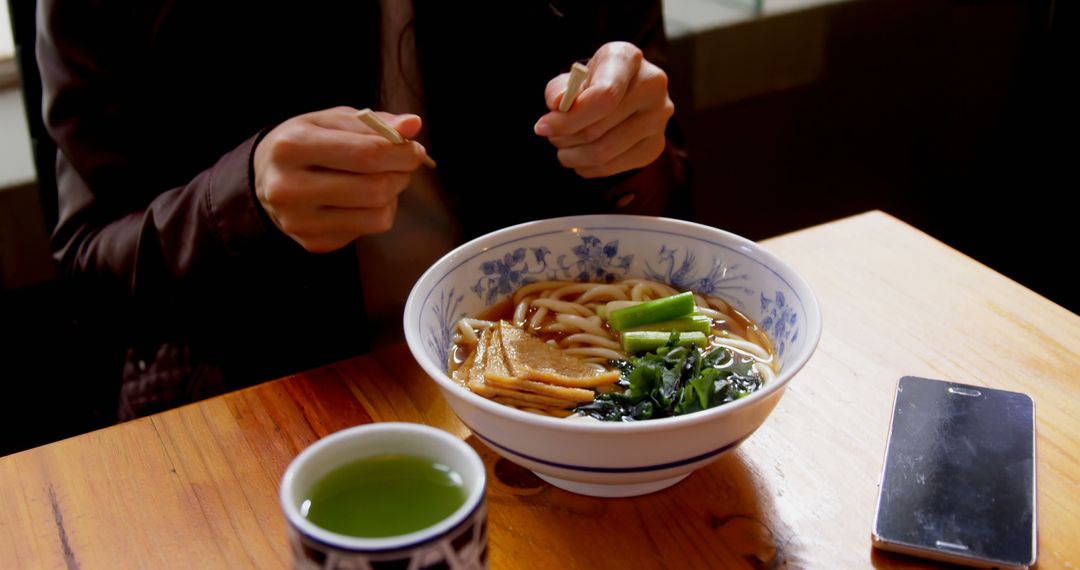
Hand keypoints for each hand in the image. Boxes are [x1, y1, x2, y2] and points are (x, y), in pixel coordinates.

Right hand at [253, 107, 429, 252]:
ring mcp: (300, 221)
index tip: (414, 148)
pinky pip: (369, 229)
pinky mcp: (314, 242)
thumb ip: (373, 122)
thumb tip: (412, 124)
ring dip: (393, 194)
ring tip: (382, 178)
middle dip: (401, 174)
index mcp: (291, 147)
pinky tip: (362, 199)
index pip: (366, 154)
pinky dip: (378, 212)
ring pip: (377, 214)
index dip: (401, 153)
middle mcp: (289, 188)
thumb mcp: (330, 121)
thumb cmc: (305, 142)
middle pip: (374, 188)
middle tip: (402, 164)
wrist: (266, 179)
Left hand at [533, 42, 673, 178]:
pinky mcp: (655, 145)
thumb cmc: (593, 82)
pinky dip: (588, 167)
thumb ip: (559, 89)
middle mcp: (652, 86)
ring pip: (605, 153)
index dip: (570, 117)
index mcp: (628, 58)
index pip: (603, 96)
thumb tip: (557, 104)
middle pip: (599, 128)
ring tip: (564, 147)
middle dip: (566, 137)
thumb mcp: (572, 77)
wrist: (622, 91)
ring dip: (574, 155)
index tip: (543, 126)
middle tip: (552, 136)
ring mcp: (659, 118)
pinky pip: (614, 167)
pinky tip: (581, 156)